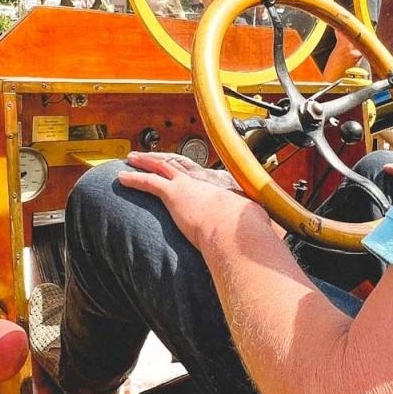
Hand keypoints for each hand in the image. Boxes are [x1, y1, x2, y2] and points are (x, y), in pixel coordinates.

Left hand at [115, 150, 262, 251]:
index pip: (206, 174)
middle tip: (153, 155)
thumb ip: (257, 229)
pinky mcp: (174, 194)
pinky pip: (149, 182)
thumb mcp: (257, 227)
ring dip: (146, 162)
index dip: (195, 170)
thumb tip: (270, 239)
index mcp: (225, 185)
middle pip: (181, 162)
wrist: (237, 230)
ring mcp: (188, 184)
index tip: (189, 169)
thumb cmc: (249, 231)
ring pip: (162, 166)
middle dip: (166, 157)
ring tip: (132, 158)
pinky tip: (122, 177)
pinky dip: (135, 178)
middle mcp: (205, 180)